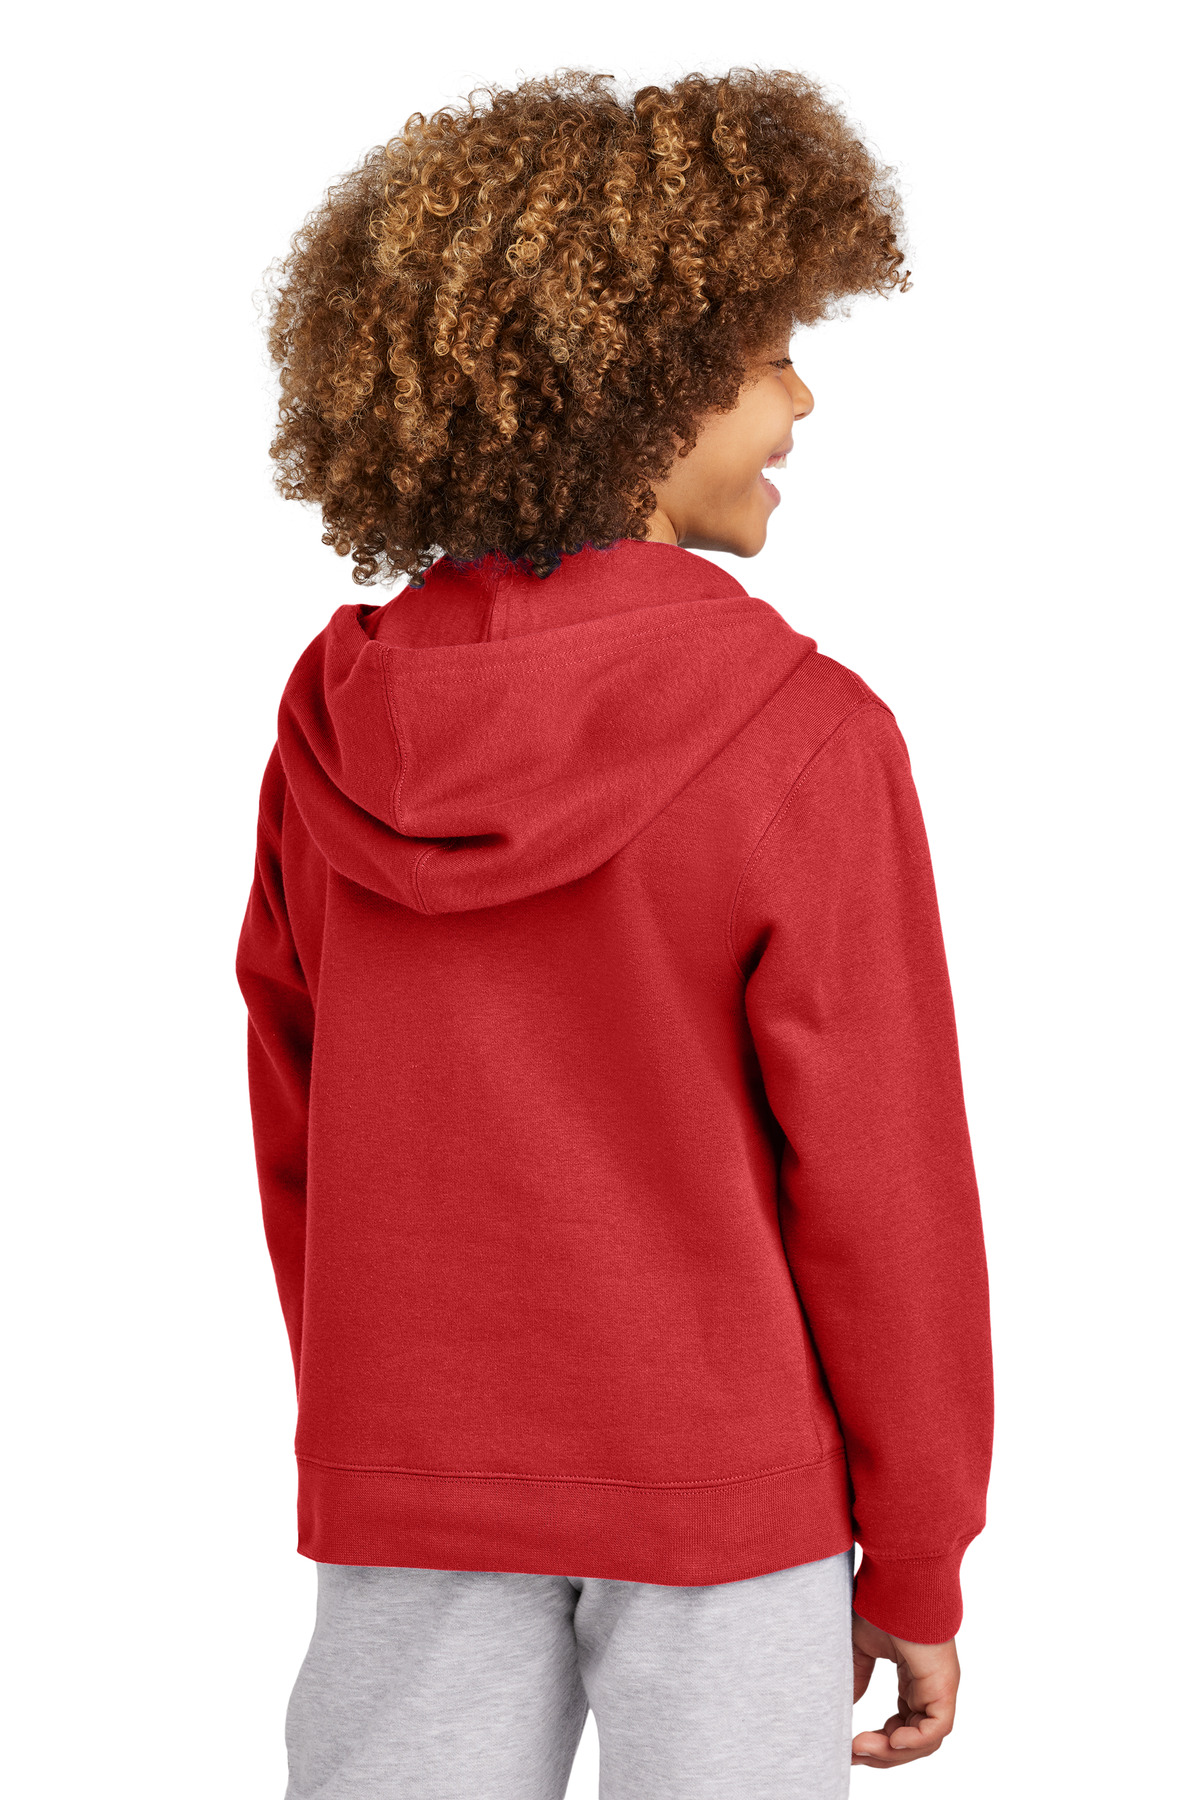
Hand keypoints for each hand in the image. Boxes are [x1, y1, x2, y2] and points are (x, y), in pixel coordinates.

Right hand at [851, 1611, 959, 1767]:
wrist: (894, 1580)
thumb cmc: (879, 1601)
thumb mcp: (860, 1647)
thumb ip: (856, 1676)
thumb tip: (847, 1705)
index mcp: (914, 1678)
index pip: (903, 1723)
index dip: (879, 1741)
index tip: (851, 1746)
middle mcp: (930, 1686)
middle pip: (913, 1738)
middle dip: (882, 1753)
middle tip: (853, 1754)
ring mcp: (939, 1686)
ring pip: (924, 1739)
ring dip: (892, 1751)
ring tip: (862, 1748)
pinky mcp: (944, 1684)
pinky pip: (936, 1728)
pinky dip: (913, 1741)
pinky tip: (890, 1740)